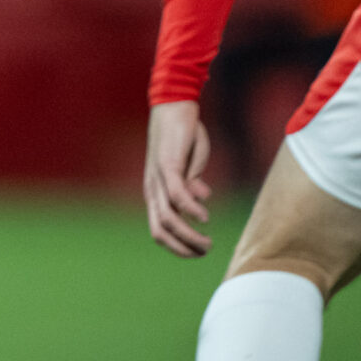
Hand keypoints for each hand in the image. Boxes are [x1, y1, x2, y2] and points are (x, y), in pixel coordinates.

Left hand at [144, 101, 213, 257]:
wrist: (175, 107)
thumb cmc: (183, 138)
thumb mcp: (191, 166)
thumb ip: (193, 184)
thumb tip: (202, 202)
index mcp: (156, 194)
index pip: (159, 230)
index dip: (177, 247)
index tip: (198, 253)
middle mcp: (153, 190)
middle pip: (160, 230)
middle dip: (182, 248)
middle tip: (204, 252)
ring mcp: (159, 178)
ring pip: (168, 217)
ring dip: (188, 235)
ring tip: (207, 243)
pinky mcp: (168, 165)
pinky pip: (176, 193)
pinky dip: (190, 208)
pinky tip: (204, 217)